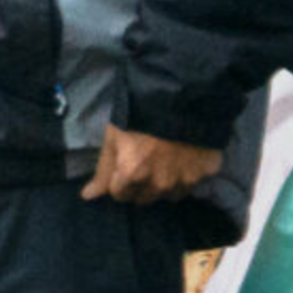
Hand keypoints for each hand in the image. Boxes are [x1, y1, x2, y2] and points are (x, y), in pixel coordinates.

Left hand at [82, 126, 222, 203]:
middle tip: (144, 160)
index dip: (118, 179)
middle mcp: (158, 184)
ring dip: (162, 183)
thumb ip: (103, 170)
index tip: (124, 164)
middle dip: (140, 184)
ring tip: (164, 158)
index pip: (119, 194)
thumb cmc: (140, 112)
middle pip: (143, 198)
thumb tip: (88, 196)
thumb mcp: (114, 135)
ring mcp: (183, 181)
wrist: (182, 95)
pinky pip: (189, 186)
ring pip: (166, 195)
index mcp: (132, 174)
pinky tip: (182, 157)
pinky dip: (184, 176)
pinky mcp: (204, 175)